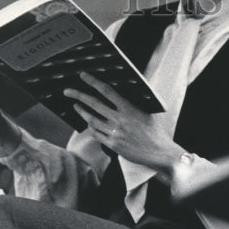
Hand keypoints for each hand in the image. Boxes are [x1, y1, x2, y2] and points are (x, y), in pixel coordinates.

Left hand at [65, 72, 180, 174]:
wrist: (160, 152)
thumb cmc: (155, 132)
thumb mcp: (147, 113)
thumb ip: (133, 103)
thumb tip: (120, 94)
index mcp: (130, 109)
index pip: (107, 91)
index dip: (94, 82)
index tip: (83, 76)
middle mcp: (121, 120)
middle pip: (94, 104)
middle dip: (78, 96)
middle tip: (67, 91)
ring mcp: (115, 133)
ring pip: (92, 120)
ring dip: (82, 112)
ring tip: (76, 106)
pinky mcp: (114, 145)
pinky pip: (97, 134)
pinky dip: (91, 128)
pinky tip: (88, 124)